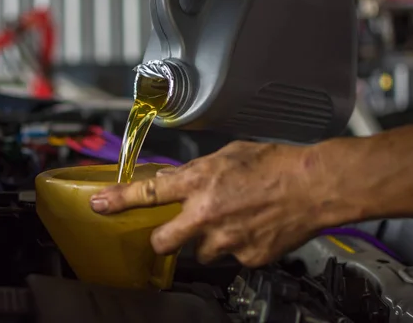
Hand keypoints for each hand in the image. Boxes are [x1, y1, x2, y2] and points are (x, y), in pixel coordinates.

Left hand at [90, 141, 346, 266]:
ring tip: (233, 222)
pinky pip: (232, 257)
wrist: (314, 185)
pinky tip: (254, 228)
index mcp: (200, 180)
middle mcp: (207, 212)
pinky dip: (238, 246)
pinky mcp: (246, 258)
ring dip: (209, 240)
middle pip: (164, 241)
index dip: (118, 200)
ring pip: (201, 251)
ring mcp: (226, 240)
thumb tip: (180, 179)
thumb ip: (199, 170)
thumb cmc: (276, 162)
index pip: (148, 192)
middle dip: (164, 239)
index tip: (98, 205)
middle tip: (175, 230)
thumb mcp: (229, 154)